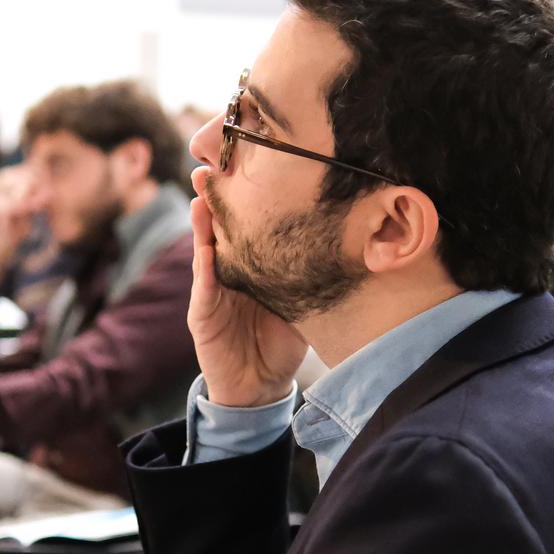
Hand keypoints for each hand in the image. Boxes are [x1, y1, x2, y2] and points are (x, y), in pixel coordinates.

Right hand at [187, 169, 305, 407]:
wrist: (259, 387)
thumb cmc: (280, 342)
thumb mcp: (300, 302)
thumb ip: (310, 276)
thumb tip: (351, 248)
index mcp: (250, 266)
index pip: (246, 225)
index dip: (246, 198)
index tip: (252, 167)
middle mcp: (228, 271)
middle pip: (220, 228)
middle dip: (216, 198)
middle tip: (214, 166)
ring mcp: (212, 291)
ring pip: (205, 249)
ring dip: (202, 223)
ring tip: (201, 195)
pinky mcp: (203, 315)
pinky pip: (204, 287)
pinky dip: (204, 267)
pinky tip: (206, 248)